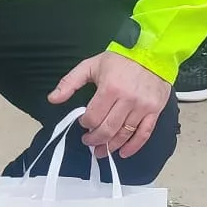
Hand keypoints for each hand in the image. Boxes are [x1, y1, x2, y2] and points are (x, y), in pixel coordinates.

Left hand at [48, 51, 170, 159]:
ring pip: (124, 134)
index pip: (93, 117)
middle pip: (107, 129)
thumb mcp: (91, 65)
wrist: (151, 53)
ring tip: (100, 151)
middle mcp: (128, 99)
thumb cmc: (120, 59)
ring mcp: (143, 106)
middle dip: (94, 140)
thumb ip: (70, 82)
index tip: (83, 123)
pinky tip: (123, 153)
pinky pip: (143, 134)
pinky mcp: (154, 111)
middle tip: (88, 142)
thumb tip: (52, 99)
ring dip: (110, 146)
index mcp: (110, 88)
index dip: (85, 124)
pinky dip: (133, 147)